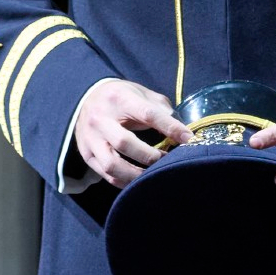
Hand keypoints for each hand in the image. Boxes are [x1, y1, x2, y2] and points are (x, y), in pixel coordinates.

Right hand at [74, 78, 191, 187]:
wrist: (86, 98)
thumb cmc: (121, 98)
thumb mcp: (140, 92)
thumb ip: (160, 108)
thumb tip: (180, 129)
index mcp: (118, 98)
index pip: (146, 114)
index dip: (169, 127)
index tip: (188, 138)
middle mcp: (100, 119)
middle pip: (124, 143)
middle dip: (149, 156)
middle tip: (166, 159)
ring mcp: (90, 139)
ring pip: (112, 165)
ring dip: (136, 174)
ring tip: (153, 174)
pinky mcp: (87, 154)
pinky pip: (107, 175)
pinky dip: (126, 181)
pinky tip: (140, 180)